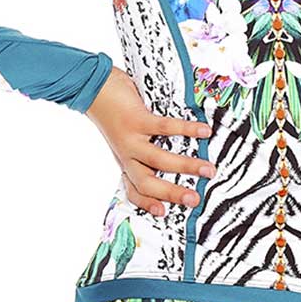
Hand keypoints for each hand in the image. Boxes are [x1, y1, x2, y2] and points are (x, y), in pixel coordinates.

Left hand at [84, 65, 215, 216]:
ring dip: (185, 166)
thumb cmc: (114, 112)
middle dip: (172, 193)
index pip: (133, 189)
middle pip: (147, 182)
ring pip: (158, 160)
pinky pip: (164, 128)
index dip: (146, 203)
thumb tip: (179, 152)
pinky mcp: (136, 120)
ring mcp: (131, 138)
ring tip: (208, 169)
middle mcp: (127, 154)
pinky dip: (186, 130)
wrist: (93, 88)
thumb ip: (145, 148)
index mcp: (126, 160)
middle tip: (195, 200)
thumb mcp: (126, 137)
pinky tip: (204, 131)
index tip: (164, 213)